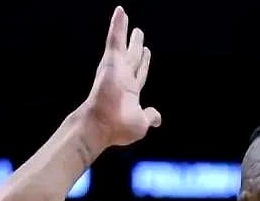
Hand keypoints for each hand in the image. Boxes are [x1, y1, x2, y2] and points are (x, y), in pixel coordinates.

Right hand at [81, 6, 160, 149]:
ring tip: (124, 14)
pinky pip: (115, 38)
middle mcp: (123, 79)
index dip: (144, 64)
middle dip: (136, 47)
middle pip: (132, 58)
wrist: (102, 125)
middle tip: (139, 34)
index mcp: (131, 93)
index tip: (146, 53)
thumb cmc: (118, 128)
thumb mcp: (142, 124)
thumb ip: (150, 117)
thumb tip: (157, 117)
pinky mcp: (110, 61)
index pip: (139, 75)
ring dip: (123, 30)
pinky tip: (120, 11)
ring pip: (122, 44)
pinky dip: (117, 25)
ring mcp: (116, 69)